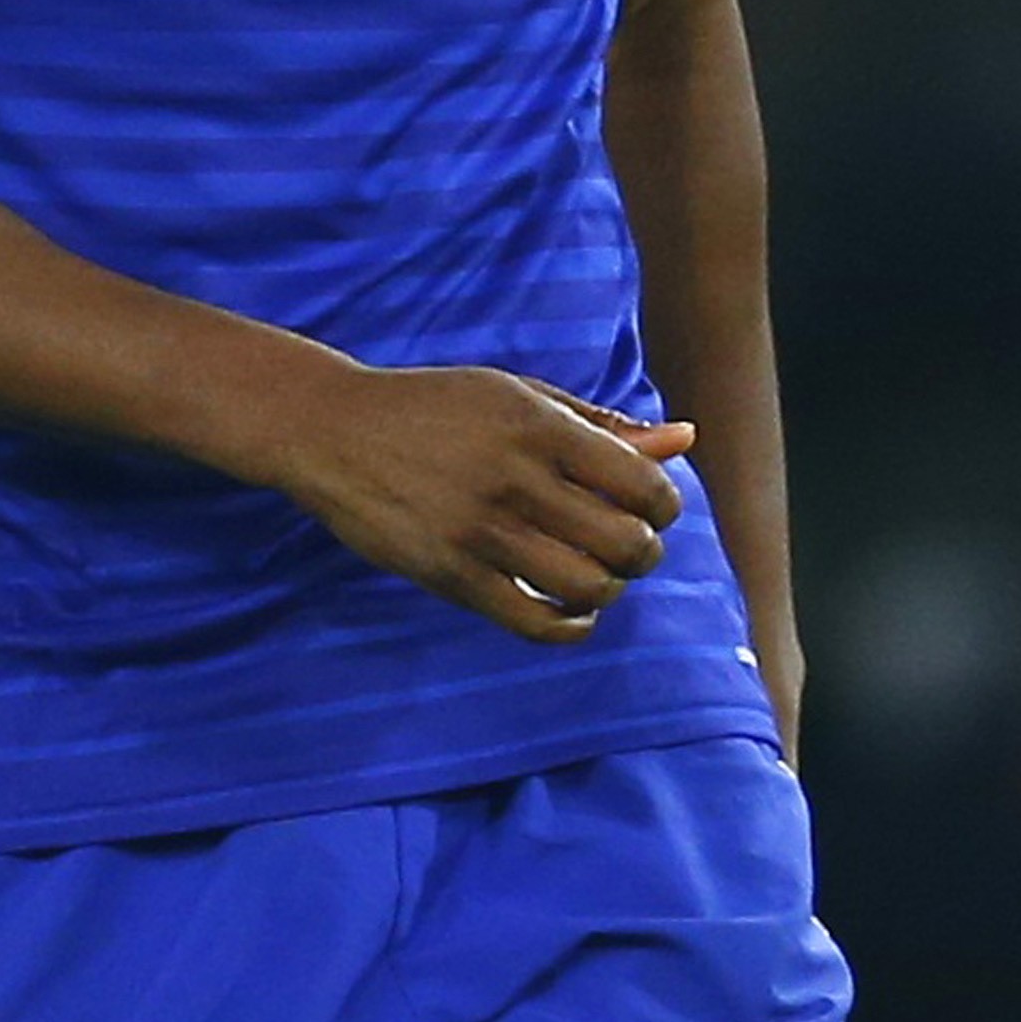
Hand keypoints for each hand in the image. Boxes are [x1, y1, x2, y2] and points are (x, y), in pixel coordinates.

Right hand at [252, 358, 688, 643]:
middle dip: (643, 553)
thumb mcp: (518, 395)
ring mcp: (481, 530)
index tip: (649, 508)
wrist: (334, 431)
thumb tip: (686, 438)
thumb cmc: (436, 407)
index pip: (643, 483)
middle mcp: (516, 478)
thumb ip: (602, 423)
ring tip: (595, 575)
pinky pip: (535, 623)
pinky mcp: (451, 574)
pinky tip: (569, 611)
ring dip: (608, 590)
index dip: (664, 506)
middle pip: (625, 544)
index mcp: (539, 425)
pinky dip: (570, 626)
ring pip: (588, 589)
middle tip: (628, 547)